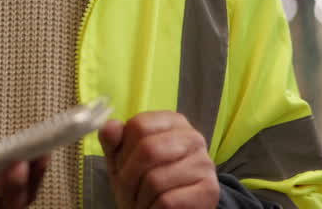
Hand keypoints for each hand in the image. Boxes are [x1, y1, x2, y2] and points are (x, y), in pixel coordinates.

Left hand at [99, 112, 218, 208]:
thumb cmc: (143, 182)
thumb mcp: (123, 160)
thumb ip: (113, 141)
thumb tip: (111, 127)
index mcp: (172, 122)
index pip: (139, 126)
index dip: (122, 151)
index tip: (120, 167)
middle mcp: (192, 137)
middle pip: (148, 150)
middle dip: (128, 177)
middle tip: (125, 193)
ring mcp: (204, 163)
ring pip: (155, 179)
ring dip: (140, 198)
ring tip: (141, 202)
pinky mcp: (210, 190)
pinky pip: (168, 201)